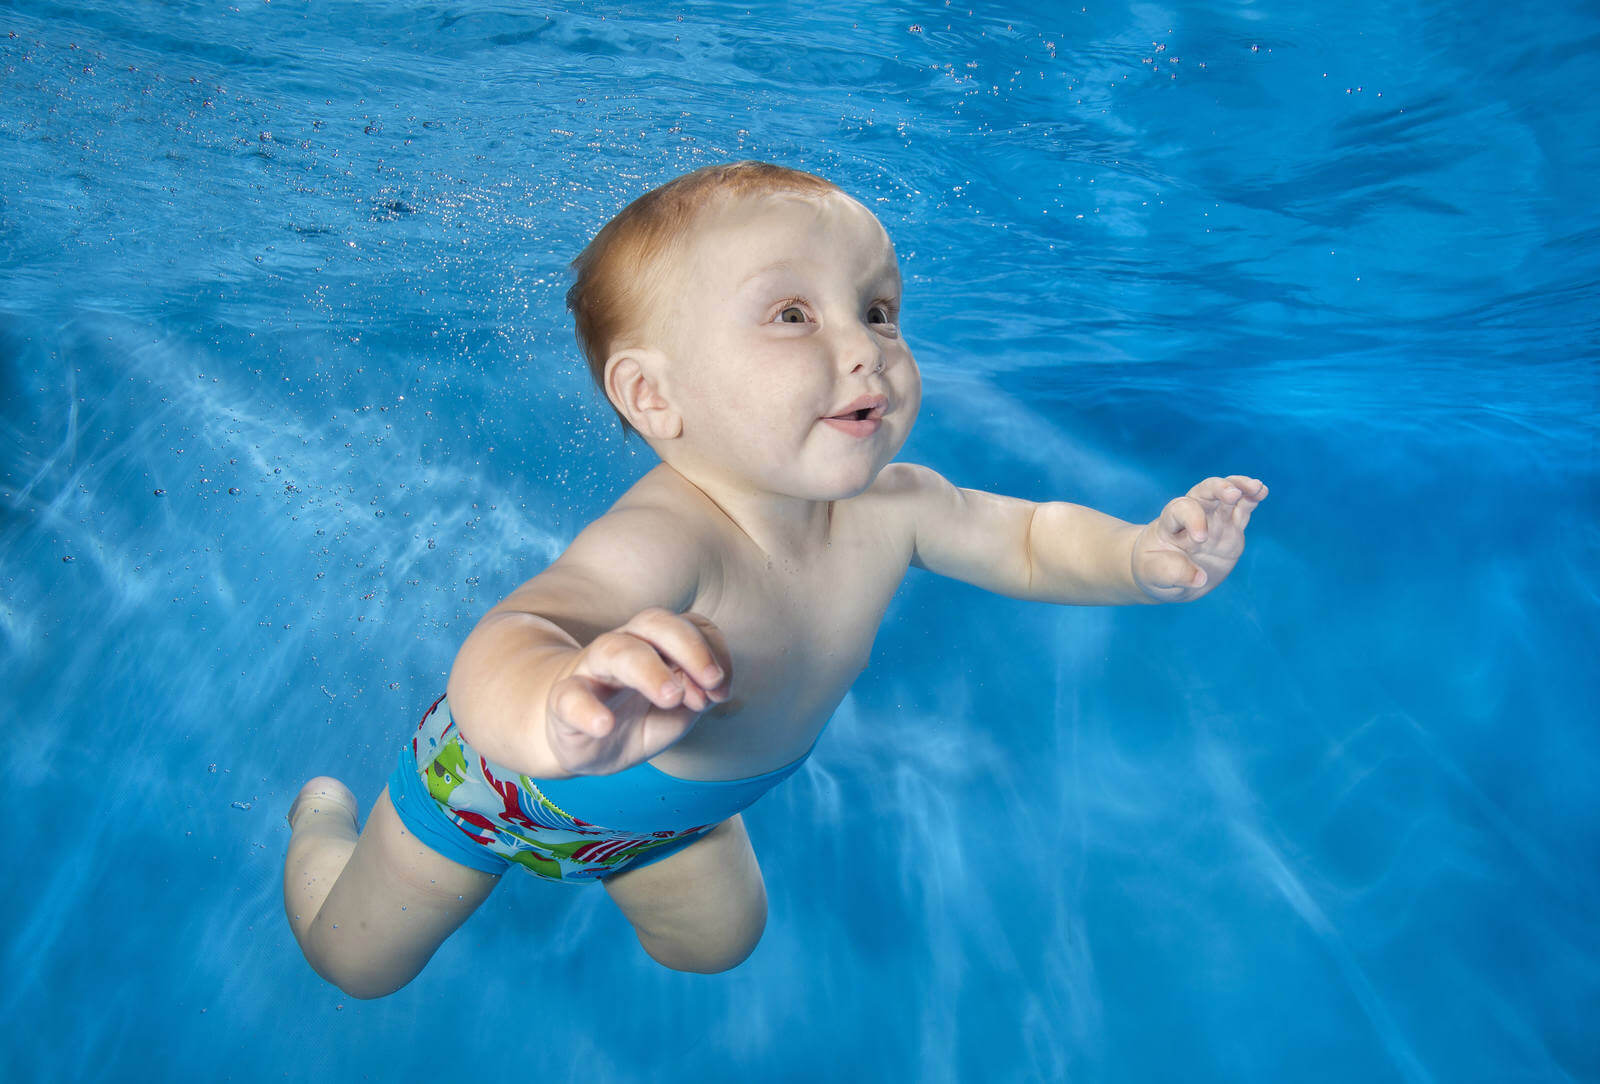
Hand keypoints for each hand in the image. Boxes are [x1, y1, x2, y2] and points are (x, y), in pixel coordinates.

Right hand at [544, 607, 732, 774]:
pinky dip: (587, 710)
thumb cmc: (638, 717)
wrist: (584, 742)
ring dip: (649, 670)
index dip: (712, 651)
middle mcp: (625, 647)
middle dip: (688, 646)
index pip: (689, 625)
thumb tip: (709, 687)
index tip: (722, 690)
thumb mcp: (678, 710)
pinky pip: (570, 696)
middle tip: (711, 683)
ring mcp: (591, 670)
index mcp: (656, 644)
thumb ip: (698, 694)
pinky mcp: (564, 701)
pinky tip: (605, 725)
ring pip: (614, 651)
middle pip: (653, 623)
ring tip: (671, 697)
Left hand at [1132, 476, 1267, 601]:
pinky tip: (1262, 491)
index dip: (1193, 519)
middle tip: (1232, 493)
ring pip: (1227, 496)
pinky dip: (1252, 499)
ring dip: (1241, 487)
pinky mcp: (1231, 530)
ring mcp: (1213, 521)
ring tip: (1257, 488)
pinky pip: (1242, 510)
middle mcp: (1192, 516)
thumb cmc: (1153, 569)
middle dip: (1219, 488)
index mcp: (1170, 523)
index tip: (1200, 538)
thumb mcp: (1152, 574)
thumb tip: (1200, 578)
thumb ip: (1171, 573)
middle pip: (1205, 492)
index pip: (1181, 510)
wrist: (1163, 573)